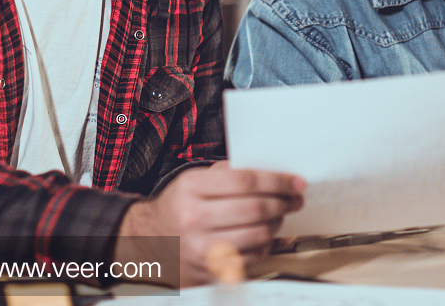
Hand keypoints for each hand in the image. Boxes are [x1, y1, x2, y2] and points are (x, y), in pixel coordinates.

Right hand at [118, 162, 304, 285]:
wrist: (150, 241)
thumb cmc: (178, 206)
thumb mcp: (194, 180)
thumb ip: (228, 173)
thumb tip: (272, 174)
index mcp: (191, 189)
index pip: (246, 181)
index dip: (277, 181)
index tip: (294, 181)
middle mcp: (194, 219)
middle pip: (256, 209)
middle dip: (283, 202)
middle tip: (294, 198)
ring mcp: (202, 249)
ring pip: (258, 235)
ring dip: (278, 223)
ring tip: (281, 213)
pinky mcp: (211, 271)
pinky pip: (252, 257)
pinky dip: (266, 244)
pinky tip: (265, 233)